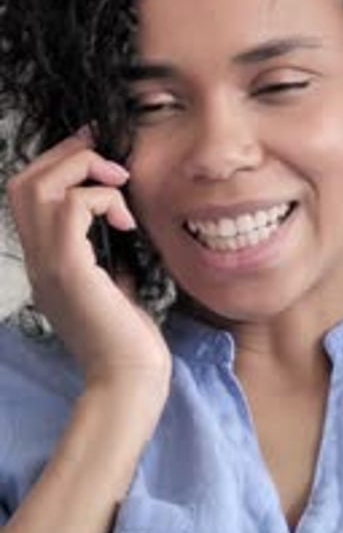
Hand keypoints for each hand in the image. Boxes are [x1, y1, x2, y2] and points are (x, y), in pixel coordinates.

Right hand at [7, 130, 171, 395]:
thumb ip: (109, 257)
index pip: (28, 196)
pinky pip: (71, 208)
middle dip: (67, 156)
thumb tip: (121, 227)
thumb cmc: (128, 341)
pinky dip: (101, 200)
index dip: (59, 164)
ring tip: (119, 186)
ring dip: (83, 171)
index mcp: (46, 262)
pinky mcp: (69, 270)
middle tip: (108, 161)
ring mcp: (48, 265)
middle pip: (24, 182)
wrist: (128, 380)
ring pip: (40, 186)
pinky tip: (126, 223)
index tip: (97, 152)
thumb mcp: (116, 288)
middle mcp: (37, 260)